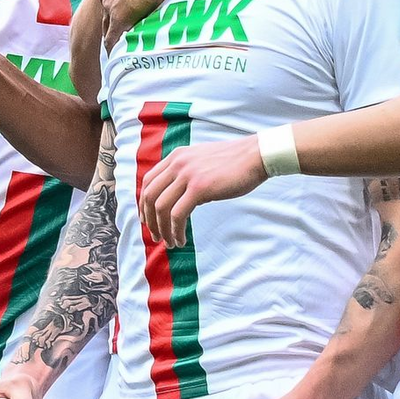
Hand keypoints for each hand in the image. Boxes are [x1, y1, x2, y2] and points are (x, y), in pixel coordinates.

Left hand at [98, 0, 176, 47]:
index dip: (116, 8)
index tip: (123, 15)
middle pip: (106, 13)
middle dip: (110, 25)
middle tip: (116, 37)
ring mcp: (111, 5)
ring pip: (107, 26)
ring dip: (112, 37)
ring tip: (117, 49)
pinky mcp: (119, 18)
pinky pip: (112, 37)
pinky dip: (114, 47)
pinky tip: (117, 55)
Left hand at [139, 137, 267, 246]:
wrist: (256, 155)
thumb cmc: (235, 162)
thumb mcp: (203, 160)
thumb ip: (188, 172)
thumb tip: (180, 196)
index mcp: (177, 156)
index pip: (148, 181)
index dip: (144, 204)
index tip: (148, 220)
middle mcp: (178, 163)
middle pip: (149, 196)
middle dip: (149, 220)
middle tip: (156, 236)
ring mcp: (187, 175)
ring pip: (161, 207)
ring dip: (162, 229)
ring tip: (170, 243)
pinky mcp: (199, 188)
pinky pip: (178, 215)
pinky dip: (176, 231)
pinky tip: (182, 239)